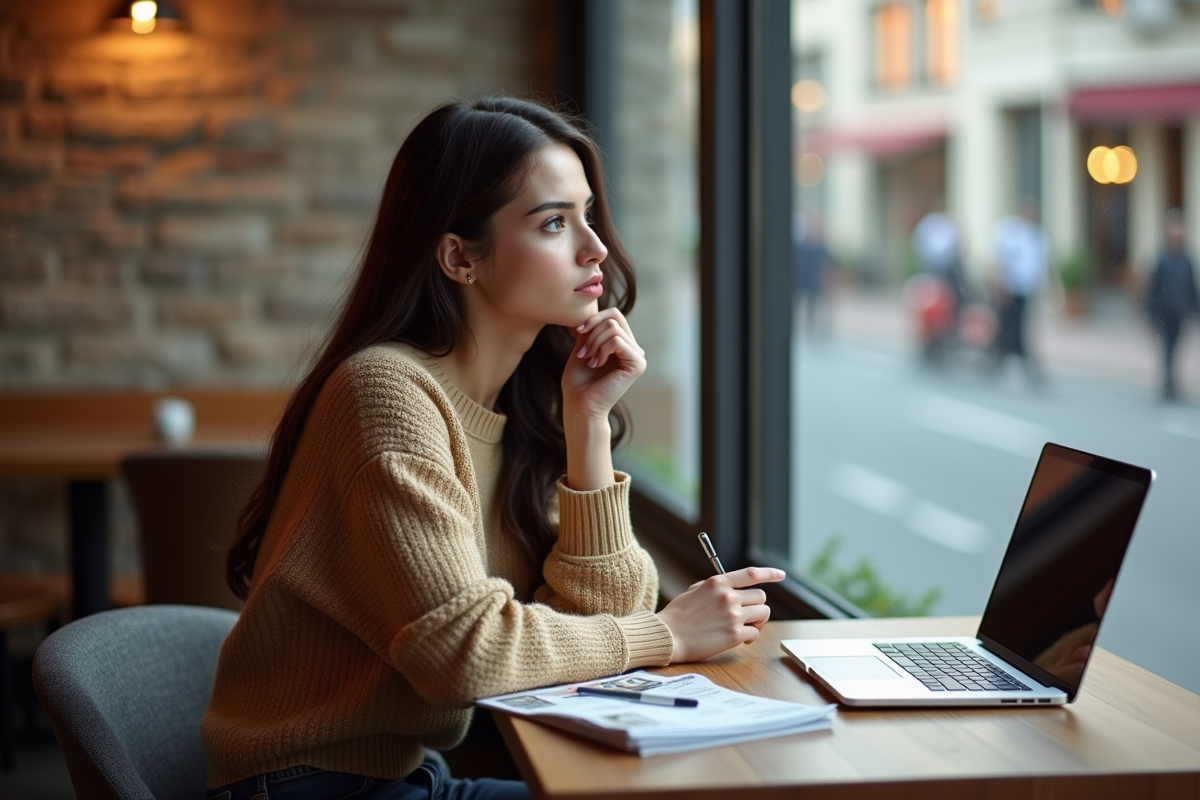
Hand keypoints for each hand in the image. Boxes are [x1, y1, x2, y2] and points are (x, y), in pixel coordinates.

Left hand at [561, 308, 645, 421]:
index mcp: (623, 344)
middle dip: (592, 331)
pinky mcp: (637, 364)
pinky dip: (601, 349)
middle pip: (614, 317)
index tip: (576, 333)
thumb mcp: (583, 346)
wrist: (579, 405)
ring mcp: (638, 356)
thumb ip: (591, 329)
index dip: (593, 319)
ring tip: (588, 359)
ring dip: (594, 342)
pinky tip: (596, 364)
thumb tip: (590, 310)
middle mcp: (634, 349)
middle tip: (582, 352)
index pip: (613, 314)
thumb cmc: (578, 381)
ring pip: (614, 328)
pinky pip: (617, 341)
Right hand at [655, 567, 785, 662]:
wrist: (667, 636)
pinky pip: (755, 633)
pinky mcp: (734, 635)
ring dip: (756, 621)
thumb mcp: (694, 591)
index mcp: (717, 582)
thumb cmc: (677, 616)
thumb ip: (714, 588)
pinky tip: (739, 639)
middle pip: (761, 597)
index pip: (751, 573)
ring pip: (763, 614)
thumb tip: (731, 589)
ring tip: (744, 627)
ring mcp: (733, 615)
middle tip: (747, 616)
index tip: (781, 575)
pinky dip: (750, 637)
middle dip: (756, 606)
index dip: (770, 573)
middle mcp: (728, 596)